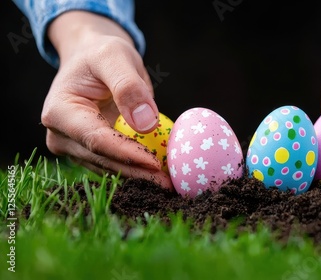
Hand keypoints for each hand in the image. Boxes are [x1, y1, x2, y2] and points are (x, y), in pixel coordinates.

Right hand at [42, 11, 171, 188]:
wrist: (90, 57)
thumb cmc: (100, 53)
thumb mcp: (115, 57)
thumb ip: (128, 87)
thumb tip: (146, 123)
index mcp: (60, 112)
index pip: (97, 140)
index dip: (127, 155)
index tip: (156, 164)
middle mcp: (61, 135)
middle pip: (104, 160)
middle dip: (138, 173)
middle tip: (170, 183)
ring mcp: (73, 147)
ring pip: (110, 167)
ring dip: (139, 176)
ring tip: (169, 182)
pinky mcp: (88, 152)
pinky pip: (115, 163)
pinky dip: (137, 168)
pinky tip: (160, 173)